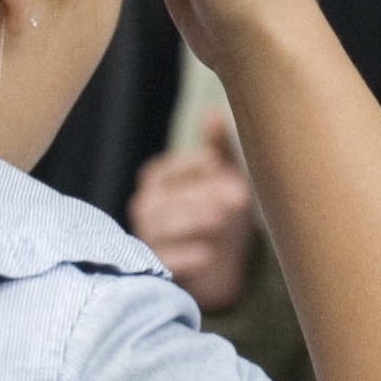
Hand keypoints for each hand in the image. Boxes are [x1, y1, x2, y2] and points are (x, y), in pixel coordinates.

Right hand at [130, 114, 257, 311]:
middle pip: (167, 199)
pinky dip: (184, 258)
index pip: (170, 170)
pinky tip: (207, 255)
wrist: (222, 263)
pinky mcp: (158, 267)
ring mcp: (148, 237)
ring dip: (192, 221)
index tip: (222, 169)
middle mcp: (146, 205)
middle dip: (200, 196)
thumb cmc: (219, 209)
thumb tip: (212, 113)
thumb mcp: (223, 177)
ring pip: (163, 227)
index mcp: (158, 178)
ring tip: (221, 219)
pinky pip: (165, 261)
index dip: (197, 168)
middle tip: (233, 197)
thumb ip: (217, 148)